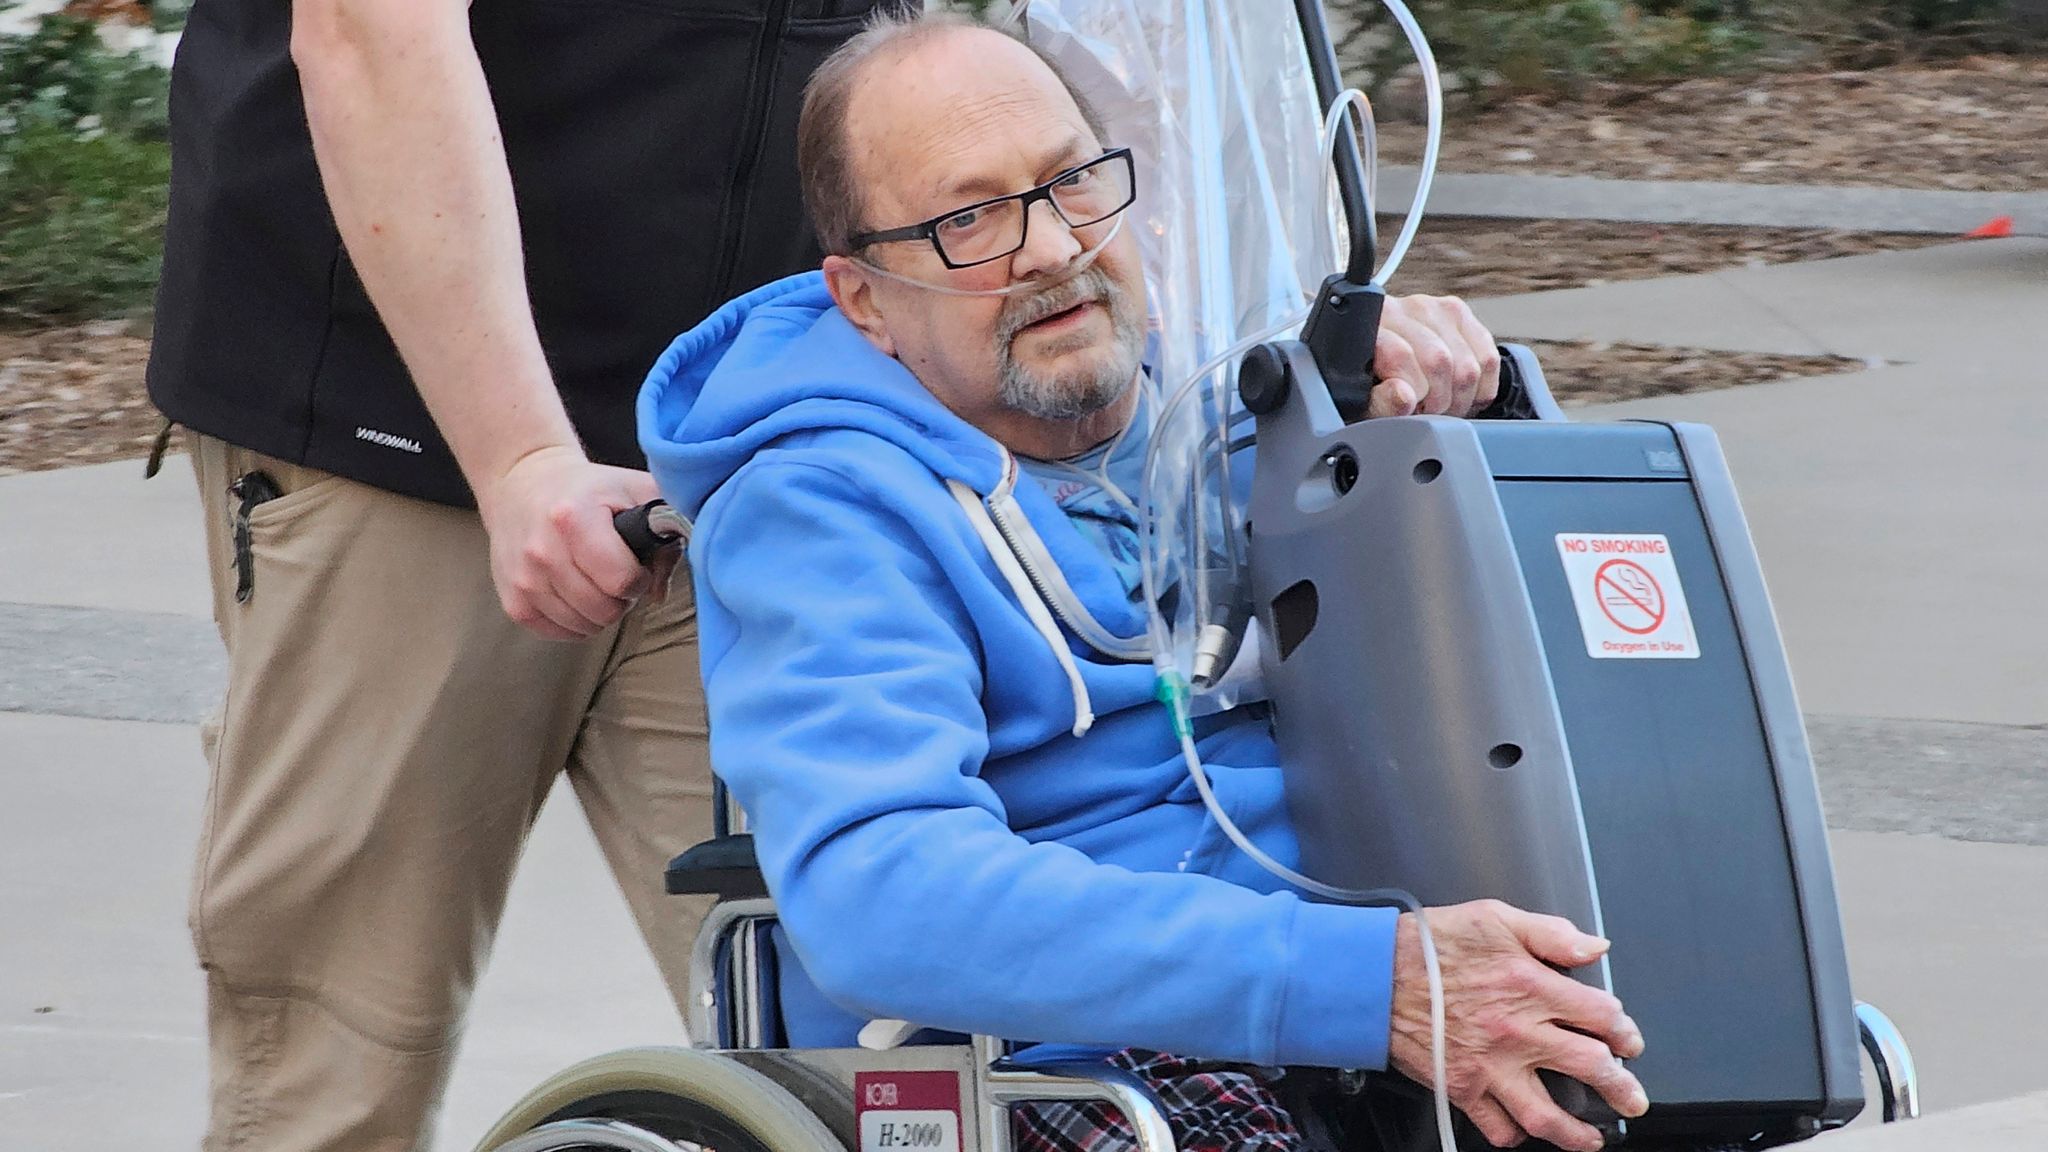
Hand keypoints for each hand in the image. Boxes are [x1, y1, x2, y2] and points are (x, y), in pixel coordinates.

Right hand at [476, 445, 658, 639]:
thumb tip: (658, 593)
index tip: (635, 564)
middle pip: (605, 610)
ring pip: (584, 627)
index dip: (639, 577)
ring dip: (599, 610)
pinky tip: (574, 591)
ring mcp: (524, 579)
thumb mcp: (635, 491)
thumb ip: (665, 535)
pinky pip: (560, 633)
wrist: (523, 483)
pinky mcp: (513, 602)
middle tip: (614, 572)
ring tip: (593, 578)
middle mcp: (542, 551)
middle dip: (621, 597)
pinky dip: (575, 620)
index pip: (622, 580)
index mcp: (573, 518)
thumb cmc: (588, 490)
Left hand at [1368, 294, 1500, 418]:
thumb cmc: (1366, 384)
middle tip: (1427, 413)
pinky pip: (1488, 359)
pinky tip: (1459, 394)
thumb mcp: (1361, 400)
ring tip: (1440, 405)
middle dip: (1438, 401)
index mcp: (1373, 324)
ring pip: (1469, 364)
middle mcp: (1405, 309)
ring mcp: (1436, 307)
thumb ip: (1380, 401)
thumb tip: (1405, 396)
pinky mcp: (1459, 314)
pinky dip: (1480, 389)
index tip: (1411, 411)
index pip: (1402, 357)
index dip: (1412, 395)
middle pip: (1440, 361)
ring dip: (1460, 398)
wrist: (1374, 362)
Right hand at [1389, 900, 1647, 1150]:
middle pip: (1590, 1068)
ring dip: (1578, 1132)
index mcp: (1530, 986)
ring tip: (1592, 1136)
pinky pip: (1496, 1126)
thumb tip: (1594, 947)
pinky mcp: (1462, 1087)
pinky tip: (1525, 1131)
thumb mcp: (1494, 917)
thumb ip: (1551, 933)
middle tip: (1631, 1096)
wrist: (1372, 975)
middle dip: (1621, 1087)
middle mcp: (1517, 1032)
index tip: (1628, 1039)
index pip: (1600, 1015)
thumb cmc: (1428, 946)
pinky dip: (1515, 1135)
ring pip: (1547, 1113)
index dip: (1624, 1030)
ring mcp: (1490, 1066)